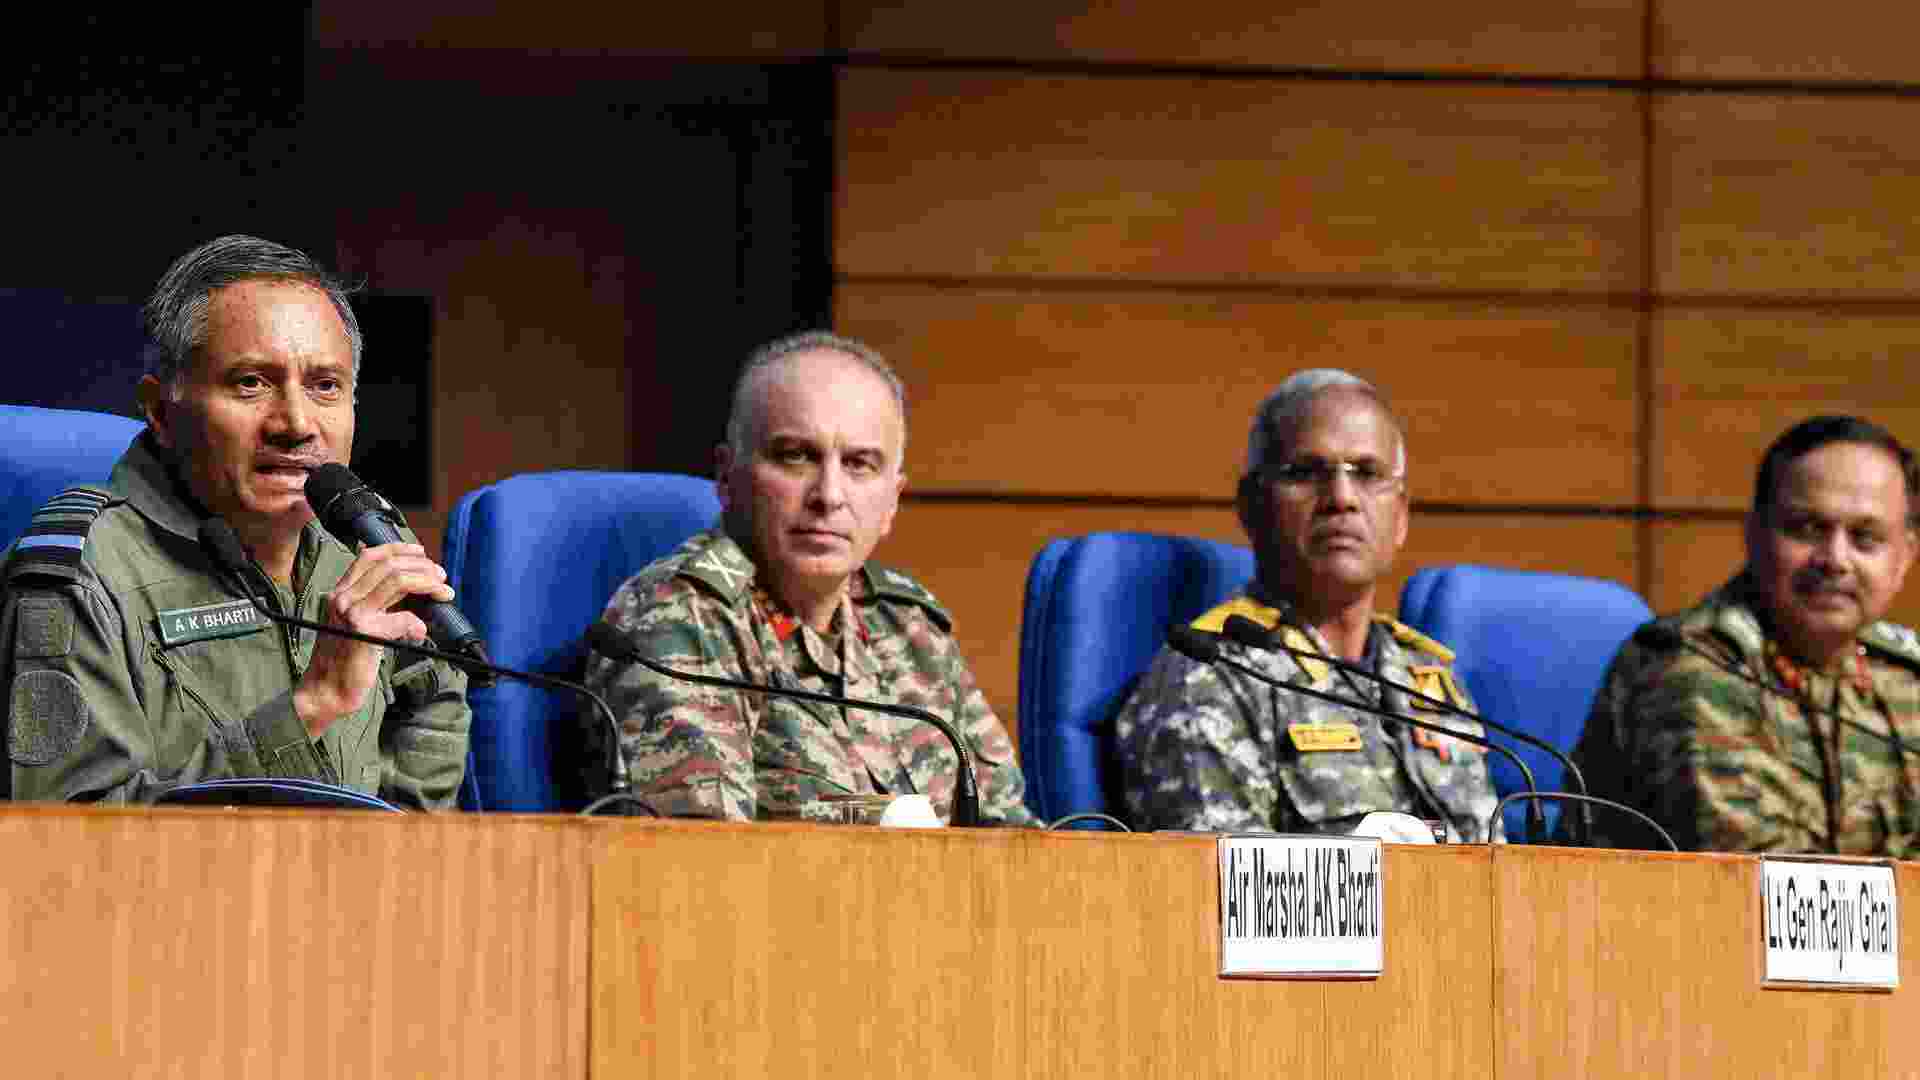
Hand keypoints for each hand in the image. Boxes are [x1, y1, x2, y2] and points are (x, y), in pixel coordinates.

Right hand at [292, 542, 453, 736]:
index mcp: (341, 592)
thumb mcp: (358, 622)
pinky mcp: (364, 632)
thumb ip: (378, 604)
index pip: (369, 556)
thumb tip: (413, 587)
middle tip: (441, 576)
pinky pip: (401, 617)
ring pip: (397, 581)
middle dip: (422, 567)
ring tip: (443, 592)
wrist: (327, 689)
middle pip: (389, 565)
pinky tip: (421, 631)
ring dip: (427, 584)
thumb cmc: (346, 659)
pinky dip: (417, 622)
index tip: (421, 553)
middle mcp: (343, 597)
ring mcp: (352, 613)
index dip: (399, 549)